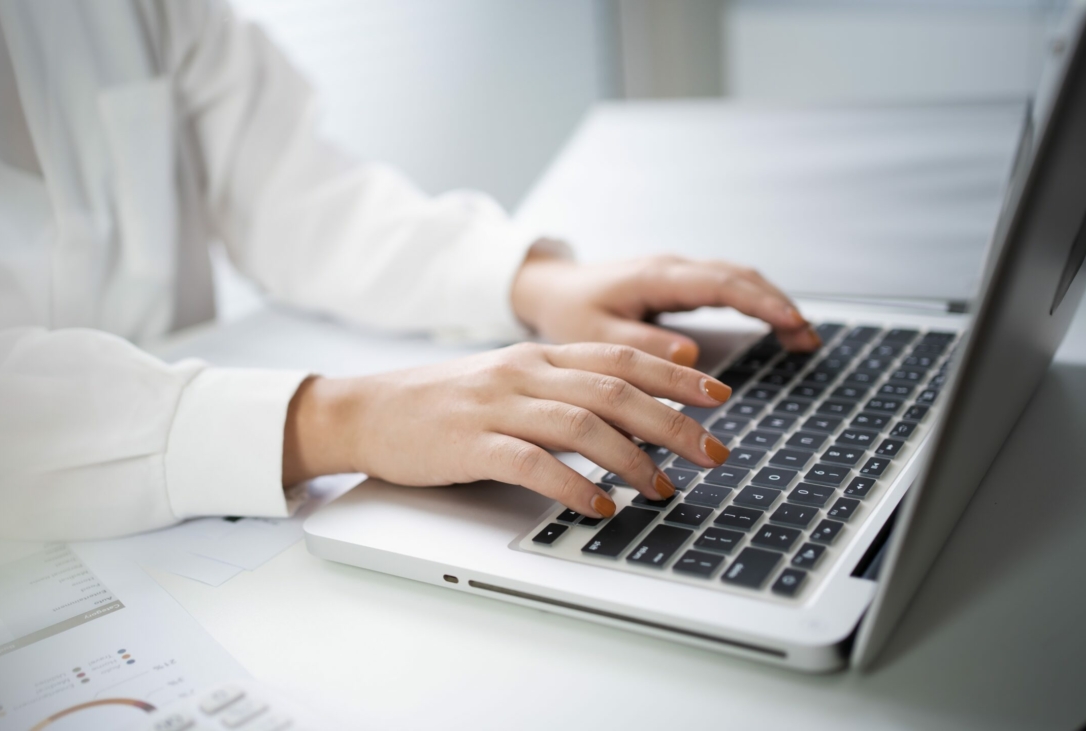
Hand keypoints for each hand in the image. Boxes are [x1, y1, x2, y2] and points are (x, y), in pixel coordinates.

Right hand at [282, 343, 734, 518]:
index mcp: (537, 355)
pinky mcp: (471, 444)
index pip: (621, 358)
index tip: (719, 396)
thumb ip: (559, 390)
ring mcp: (496, 406)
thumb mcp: (506, 382)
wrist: (366, 410)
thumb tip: (626, 419)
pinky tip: (599, 506)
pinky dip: (572, 486)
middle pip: (614, 390)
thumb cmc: (441, 404)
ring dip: (631, 458)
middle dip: (673, 422)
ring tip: (664, 489)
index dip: (675, 376)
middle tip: (714, 452)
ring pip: (581, 424)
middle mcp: (524, 372)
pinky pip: (532, 463)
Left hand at [510, 250, 820, 365]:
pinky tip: (775, 323)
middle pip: (740, 277)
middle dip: (779, 304)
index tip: (792, 322)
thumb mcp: (593, 336)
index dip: (760, 303)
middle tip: (809, 338)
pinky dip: (756, 301)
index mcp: (655, 277)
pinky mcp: (679, 282)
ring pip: (738, 278)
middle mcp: (672, 268)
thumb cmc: (569, 312)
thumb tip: (688, 354)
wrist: (550, 289)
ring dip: (773, 302)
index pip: (721, 285)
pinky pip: (727, 286)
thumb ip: (639, 345)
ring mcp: (678, 272)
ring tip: (803, 336)